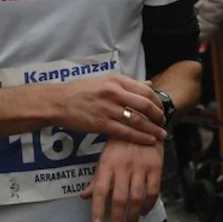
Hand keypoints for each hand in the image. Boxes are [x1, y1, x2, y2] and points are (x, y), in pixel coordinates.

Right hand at [51, 74, 166, 145]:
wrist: (58, 101)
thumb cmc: (81, 90)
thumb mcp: (105, 80)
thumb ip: (128, 84)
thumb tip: (149, 85)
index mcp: (116, 80)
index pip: (145, 91)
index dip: (157, 102)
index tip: (161, 110)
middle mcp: (114, 92)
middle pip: (145, 105)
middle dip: (158, 117)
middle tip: (164, 124)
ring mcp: (108, 108)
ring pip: (138, 120)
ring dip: (152, 130)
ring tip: (161, 135)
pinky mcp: (101, 124)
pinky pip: (125, 132)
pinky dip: (140, 137)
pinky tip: (148, 141)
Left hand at [81, 139, 163, 221]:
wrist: (141, 122)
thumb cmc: (119, 143)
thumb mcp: (104, 157)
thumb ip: (96, 179)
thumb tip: (83, 197)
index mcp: (107, 164)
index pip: (100, 190)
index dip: (97, 208)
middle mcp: (123, 167)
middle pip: (119, 198)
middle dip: (116, 219)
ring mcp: (140, 167)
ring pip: (136, 198)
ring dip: (132, 217)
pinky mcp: (155, 167)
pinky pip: (153, 191)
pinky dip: (149, 205)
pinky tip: (143, 213)